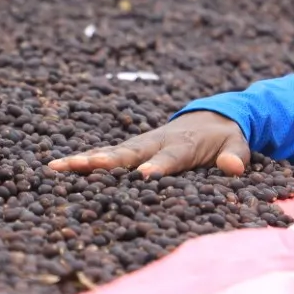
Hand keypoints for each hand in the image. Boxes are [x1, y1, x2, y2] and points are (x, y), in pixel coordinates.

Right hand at [47, 111, 251, 178]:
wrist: (212, 117)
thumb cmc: (224, 137)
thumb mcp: (236, 144)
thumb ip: (235, 156)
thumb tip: (234, 168)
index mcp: (182, 145)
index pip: (169, 159)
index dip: (158, 167)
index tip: (144, 176)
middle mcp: (155, 142)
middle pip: (128, 154)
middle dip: (106, 161)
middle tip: (83, 166)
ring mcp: (140, 144)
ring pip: (109, 153)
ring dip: (84, 160)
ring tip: (56, 166)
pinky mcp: (130, 149)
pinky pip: (105, 154)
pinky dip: (83, 160)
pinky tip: (57, 167)